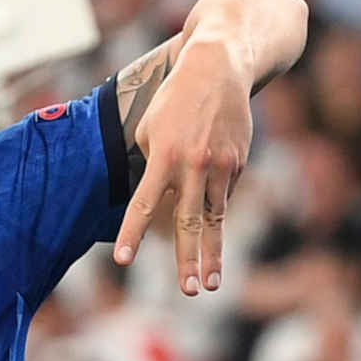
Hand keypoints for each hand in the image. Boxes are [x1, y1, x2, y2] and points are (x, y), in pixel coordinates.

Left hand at [113, 38, 252, 295]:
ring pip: (214, 220)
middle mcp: (193, 165)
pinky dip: (215, 217)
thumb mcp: (149, 127)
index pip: (144, 204)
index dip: (132, 233)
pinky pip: (222, 197)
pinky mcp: (237, 165)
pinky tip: (213, 238)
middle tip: (188, 292)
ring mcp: (220, 167)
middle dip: (188, 260)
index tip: (122, 260)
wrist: (219, 68)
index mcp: (163, 156)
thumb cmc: (174, 100)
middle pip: (189, 222)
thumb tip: (156, 198)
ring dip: (212, 255)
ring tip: (209, 284)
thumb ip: (151, 164)